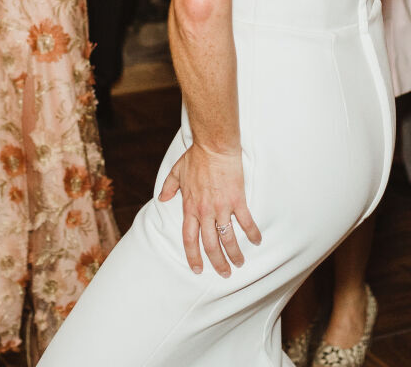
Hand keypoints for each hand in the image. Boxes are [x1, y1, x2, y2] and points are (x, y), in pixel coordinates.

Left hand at [158, 142, 261, 276]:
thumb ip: (169, 187)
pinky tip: (257, 241)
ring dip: (234, 254)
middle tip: (225, 273)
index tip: (197, 269)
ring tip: (239, 263)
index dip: (193, 256)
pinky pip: (246, 222)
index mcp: (190, 207)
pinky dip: (252, 234)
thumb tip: (161, 198)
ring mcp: (222, 207)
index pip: (189, 238)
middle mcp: (205, 211)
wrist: (214, 146)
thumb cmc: (196, 157)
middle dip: (217, 262)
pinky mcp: (237, 200)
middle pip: (210, 244)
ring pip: (228, 238)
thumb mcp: (177, 171)